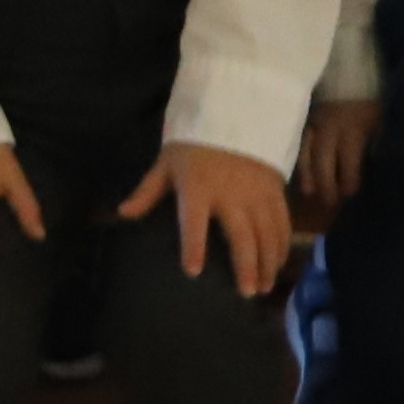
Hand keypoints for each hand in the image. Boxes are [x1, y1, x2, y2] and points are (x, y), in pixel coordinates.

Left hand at [125, 144, 294, 298]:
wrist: (234, 109)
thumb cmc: (194, 141)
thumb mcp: (167, 163)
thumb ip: (147, 192)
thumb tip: (121, 214)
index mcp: (198, 187)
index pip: (193, 220)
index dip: (192, 244)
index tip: (192, 271)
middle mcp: (230, 194)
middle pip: (242, 234)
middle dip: (246, 265)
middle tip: (246, 293)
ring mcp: (256, 192)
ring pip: (267, 233)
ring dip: (267, 261)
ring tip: (264, 287)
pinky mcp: (275, 189)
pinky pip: (282, 221)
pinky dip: (282, 245)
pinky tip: (278, 263)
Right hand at [293, 100, 373, 208]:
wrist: (348, 69)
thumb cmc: (367, 98)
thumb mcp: (379, 119)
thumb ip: (376, 140)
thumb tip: (375, 162)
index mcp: (352, 130)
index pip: (349, 162)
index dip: (349, 181)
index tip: (350, 194)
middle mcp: (329, 129)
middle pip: (323, 161)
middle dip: (325, 184)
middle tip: (328, 201)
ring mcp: (313, 123)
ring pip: (306, 152)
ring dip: (307, 174)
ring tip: (309, 192)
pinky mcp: (304, 119)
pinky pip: (297, 141)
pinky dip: (298, 157)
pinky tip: (297, 171)